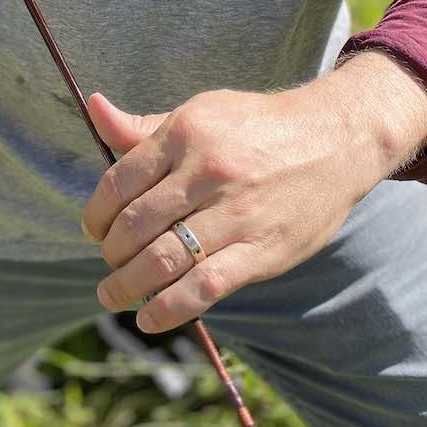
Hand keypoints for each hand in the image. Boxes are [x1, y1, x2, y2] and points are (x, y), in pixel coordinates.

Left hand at [79, 77, 396, 334]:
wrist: (334, 139)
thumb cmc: (256, 126)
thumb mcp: (199, 112)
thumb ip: (143, 126)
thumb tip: (93, 108)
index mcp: (184, 133)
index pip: (119, 181)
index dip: (96, 213)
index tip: (93, 229)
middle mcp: (207, 172)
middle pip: (136, 224)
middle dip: (111, 252)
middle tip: (108, 261)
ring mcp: (236, 214)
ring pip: (164, 259)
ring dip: (128, 285)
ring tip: (113, 295)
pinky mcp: (262, 251)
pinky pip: (205, 287)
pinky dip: (169, 309)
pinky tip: (149, 318)